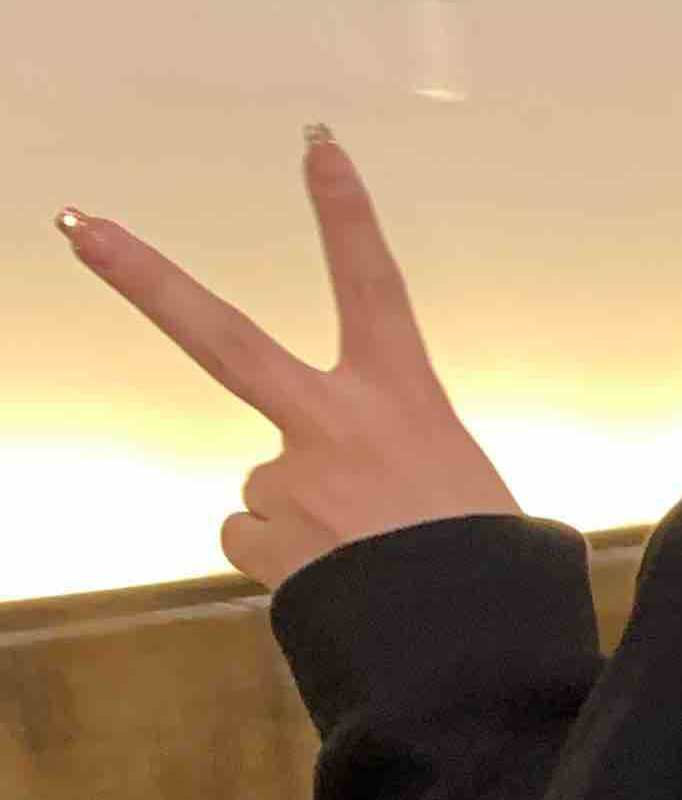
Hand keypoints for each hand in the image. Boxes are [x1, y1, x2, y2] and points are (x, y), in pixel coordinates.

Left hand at [56, 132, 521, 591]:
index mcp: (406, 398)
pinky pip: (253, 539)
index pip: (372, 285)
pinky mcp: (261, 537)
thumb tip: (334, 495)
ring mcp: (290, 478)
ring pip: (265, 484)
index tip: (317, 148)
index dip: (345, 214)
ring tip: (366, 558)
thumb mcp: (470, 488)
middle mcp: (336, 422)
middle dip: (143, 277)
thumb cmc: (485, 570)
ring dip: (301, 519)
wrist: (467, 652)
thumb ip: (394, 462)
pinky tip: (335, 582)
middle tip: (79, 226)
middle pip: (220, 336)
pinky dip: (284, 563)